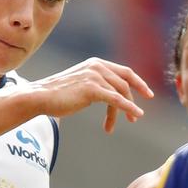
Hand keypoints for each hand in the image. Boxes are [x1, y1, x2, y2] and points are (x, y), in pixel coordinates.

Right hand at [32, 57, 153, 132]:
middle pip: (125, 83)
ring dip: (125, 110)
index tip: (147, 94)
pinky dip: (128, 108)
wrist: (40, 96)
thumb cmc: (58, 94)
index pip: (125, 71)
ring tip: (122, 123)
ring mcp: (95, 76)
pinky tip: (135, 115)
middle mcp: (97, 66)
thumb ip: (95, 84)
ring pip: (120, 94)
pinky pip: (116, 100)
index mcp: (96, 63)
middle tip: (136, 117)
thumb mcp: (81, 83)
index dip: (138, 82)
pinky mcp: (92, 89)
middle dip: (133, 99)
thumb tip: (109, 95)